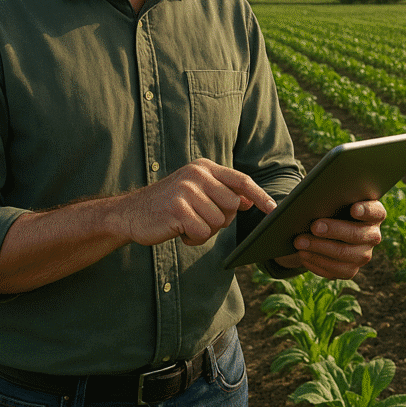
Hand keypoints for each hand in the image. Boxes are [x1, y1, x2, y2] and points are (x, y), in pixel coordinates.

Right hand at [118, 158, 276, 246]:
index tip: (274, 210)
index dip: (260, 196)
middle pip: (232, 206)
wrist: (131, 213)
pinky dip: (193, 239)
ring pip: (218, 222)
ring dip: (205, 231)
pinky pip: (202, 232)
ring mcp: (186, 190)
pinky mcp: (177, 208)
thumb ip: (222, 193)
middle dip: (221, 220)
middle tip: (199, 219)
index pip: (241, 181)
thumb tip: (250, 201)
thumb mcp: (197, 191)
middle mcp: (197, 174)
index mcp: (205, 167)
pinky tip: (178, 231)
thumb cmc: (169, 204)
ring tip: (186, 224)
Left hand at [275, 200, 385, 278]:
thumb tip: (314, 202)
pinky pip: (335, 271)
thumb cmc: (332, 207)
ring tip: (300, 242)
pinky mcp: (351, 270)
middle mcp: (372, 236)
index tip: (353, 209)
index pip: (376, 212)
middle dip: (333, 230)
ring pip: (344, 255)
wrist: (327, 228)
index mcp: (373, 214)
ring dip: (319, 248)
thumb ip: (332, 200)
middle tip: (314, 226)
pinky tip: (303, 254)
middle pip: (357, 235)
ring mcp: (363, 255)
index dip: (366, 211)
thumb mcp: (334, 200)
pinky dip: (316, 262)